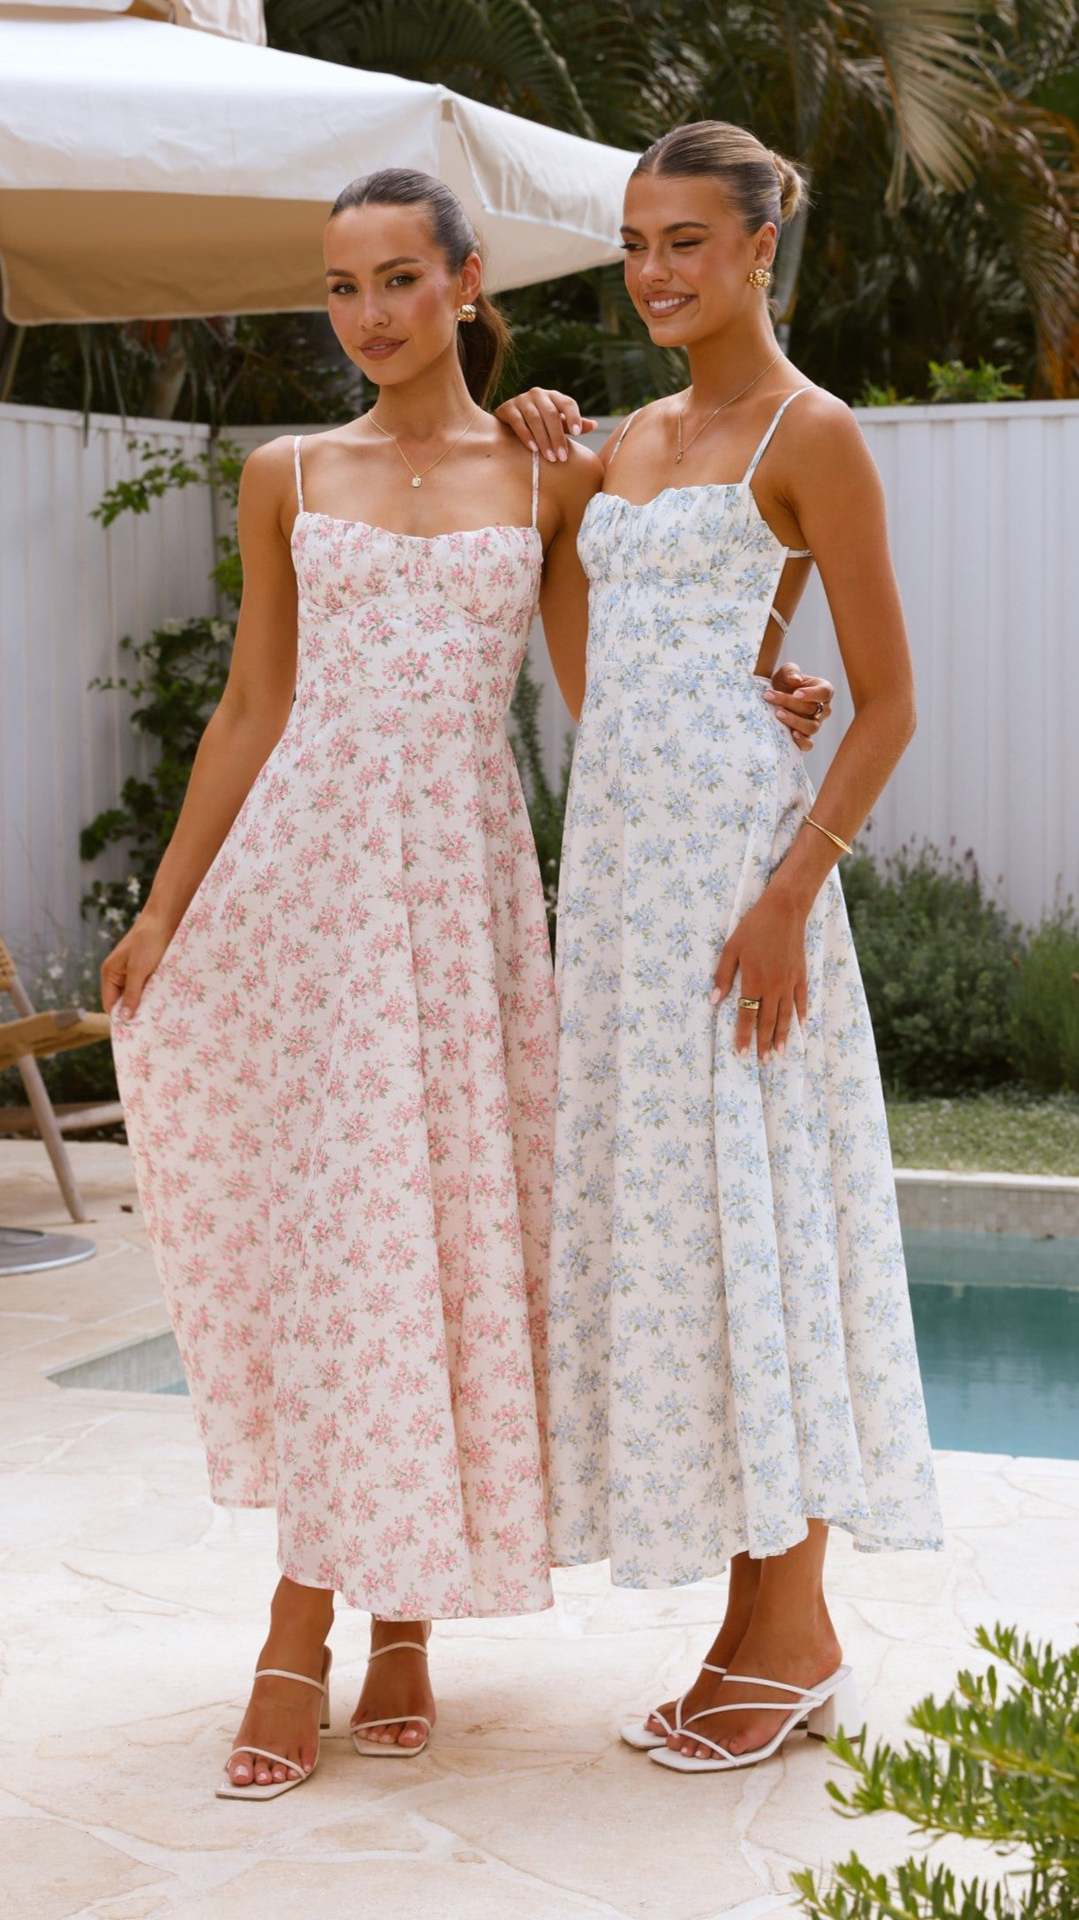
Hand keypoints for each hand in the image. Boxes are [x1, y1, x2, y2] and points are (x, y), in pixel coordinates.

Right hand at [101, 910, 173, 1019]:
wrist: (165, 919)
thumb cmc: (148, 942)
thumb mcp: (138, 970)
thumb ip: (132, 993)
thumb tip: (125, 1017)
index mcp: (110, 973)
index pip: (110, 1004)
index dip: (120, 1018)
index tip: (133, 1033)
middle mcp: (119, 974)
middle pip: (123, 1001)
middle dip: (134, 1012)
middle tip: (148, 1028)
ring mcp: (134, 972)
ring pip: (137, 996)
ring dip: (146, 1004)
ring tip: (157, 1019)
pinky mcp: (148, 970)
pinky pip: (148, 988)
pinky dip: (154, 995)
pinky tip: (163, 1003)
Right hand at [493, 388, 597, 462]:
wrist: (508, 421)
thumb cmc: (539, 423)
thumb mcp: (558, 423)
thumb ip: (572, 425)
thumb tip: (594, 425)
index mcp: (554, 396)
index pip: (568, 403)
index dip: (574, 417)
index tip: (579, 434)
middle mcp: (538, 394)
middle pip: (551, 414)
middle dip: (558, 436)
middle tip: (562, 457)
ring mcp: (522, 400)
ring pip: (535, 418)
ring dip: (543, 439)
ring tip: (550, 457)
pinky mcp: (507, 408)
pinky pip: (518, 422)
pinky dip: (526, 435)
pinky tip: (533, 449)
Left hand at [711, 886, 807, 1058]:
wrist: (784, 910)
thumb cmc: (753, 927)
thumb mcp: (731, 949)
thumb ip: (723, 976)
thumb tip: (714, 1001)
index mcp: (754, 981)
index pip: (747, 1015)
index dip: (744, 1035)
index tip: (741, 1052)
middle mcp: (773, 986)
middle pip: (768, 1021)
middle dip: (764, 1043)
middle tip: (762, 1062)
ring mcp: (790, 982)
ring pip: (786, 1015)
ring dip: (782, 1036)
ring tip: (780, 1053)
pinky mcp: (801, 974)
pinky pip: (802, 999)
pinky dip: (801, 1014)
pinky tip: (801, 1026)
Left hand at [764, 661, 833, 752]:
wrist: (774, 699)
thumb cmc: (784, 683)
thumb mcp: (786, 672)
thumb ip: (791, 672)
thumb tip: (796, 680)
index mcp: (823, 691)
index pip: (824, 693)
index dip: (811, 694)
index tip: (796, 693)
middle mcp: (824, 709)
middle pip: (813, 709)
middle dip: (790, 703)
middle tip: (771, 697)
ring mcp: (816, 724)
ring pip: (811, 727)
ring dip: (794, 721)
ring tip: (777, 713)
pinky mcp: (806, 738)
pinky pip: (809, 744)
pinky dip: (802, 742)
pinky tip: (791, 735)